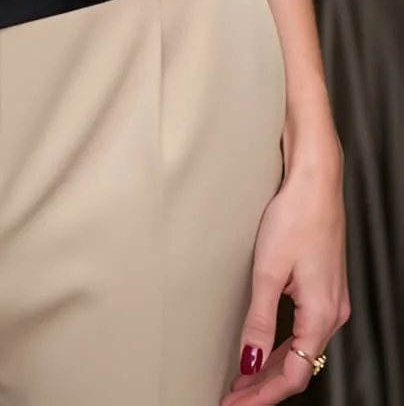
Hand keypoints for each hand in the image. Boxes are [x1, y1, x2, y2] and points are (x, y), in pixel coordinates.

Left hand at [221, 147, 349, 403]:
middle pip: (298, 366)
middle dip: (264, 386)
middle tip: (231, 397)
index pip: (292, 375)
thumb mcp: (268, 272)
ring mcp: (330, 300)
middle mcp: (332, 312)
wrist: (315, 180)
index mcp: (322, 314)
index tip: (234, 403)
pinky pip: (304, 330)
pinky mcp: (323, 286)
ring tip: (241, 380)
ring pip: (301, 349)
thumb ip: (259, 322)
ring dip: (271, 367)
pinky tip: (262, 348)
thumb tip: (249, 363)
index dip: (262, 395)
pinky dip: (281, 346)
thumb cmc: (295, 216)